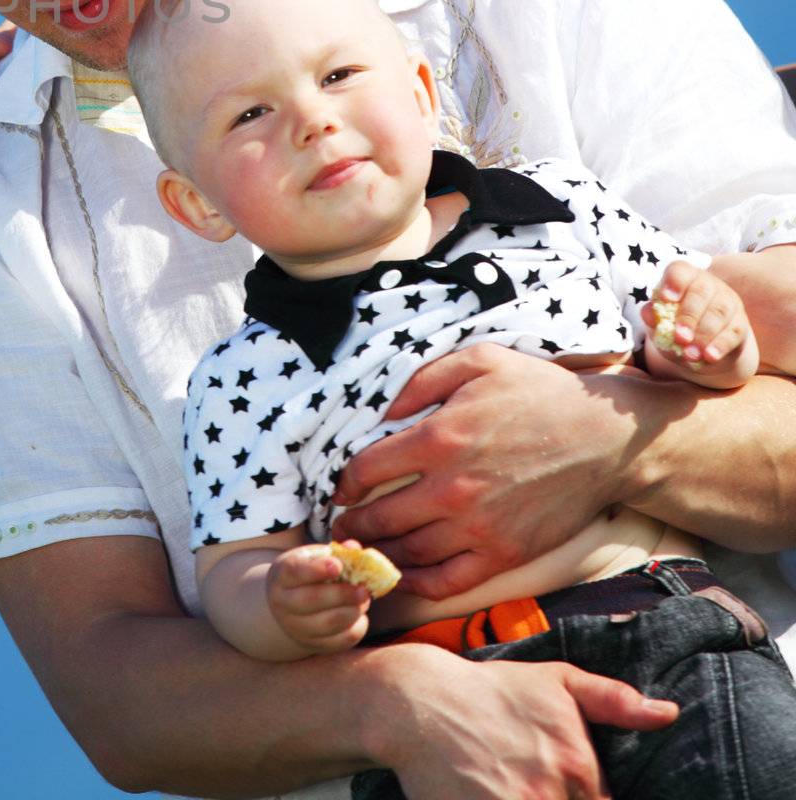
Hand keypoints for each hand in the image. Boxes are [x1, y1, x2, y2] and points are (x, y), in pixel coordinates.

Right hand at [266, 544, 370, 653]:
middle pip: (312, 600)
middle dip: (341, 595)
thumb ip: (333, 552)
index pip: (295, 572)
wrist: (288, 605)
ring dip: (352, 612)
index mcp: (282, 576)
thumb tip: (354, 548)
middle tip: (363, 590)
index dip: (317, 569)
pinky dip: (356, 630)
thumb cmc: (305, 575)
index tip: (338, 565)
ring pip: (327, 624)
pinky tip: (360, 617)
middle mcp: (284, 603)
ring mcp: (297, 627)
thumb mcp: (311, 558)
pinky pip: (339, 642)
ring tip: (364, 601)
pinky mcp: (313, 644)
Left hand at [330, 345, 628, 600]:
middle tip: (340, 528)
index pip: (367, 469)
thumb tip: (385, 411)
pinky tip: (405, 576)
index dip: (345, 483)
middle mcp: (452, 488)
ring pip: (409, 553)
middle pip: (381, 518)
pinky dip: (419, 584)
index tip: (340, 489)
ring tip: (364, 552)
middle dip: (352, 525)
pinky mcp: (505, 554)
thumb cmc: (539, 393)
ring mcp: (479, 526)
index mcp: (439, 438)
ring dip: (379, 555)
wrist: (605, 438)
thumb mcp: (477, 361)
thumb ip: (422, 380)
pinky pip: (449, 581)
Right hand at [369, 646, 676, 799]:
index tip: (569, 789)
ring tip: (522, 789)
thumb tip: (668, 714)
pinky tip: (501, 796)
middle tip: (536, 785)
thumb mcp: (554, 682)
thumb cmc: (490, 691)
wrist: (417, 701)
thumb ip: (613, 699)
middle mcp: (550, 793)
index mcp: (577, 765)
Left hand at [642, 259, 759, 387]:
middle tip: (680, 337)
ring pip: (719, 313)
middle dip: (689, 316)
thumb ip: (652, 315)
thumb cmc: (675, 323)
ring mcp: (728, 301)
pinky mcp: (740, 323)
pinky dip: (720, 346)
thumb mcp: (659, 320)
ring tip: (690, 354)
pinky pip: (733, 332)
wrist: (702, 343)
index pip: (679, 271)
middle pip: (701, 293)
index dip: (673, 282)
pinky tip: (709, 357)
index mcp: (684, 277)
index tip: (666, 298)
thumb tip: (647, 313)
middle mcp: (708, 284)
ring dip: (704, 335)